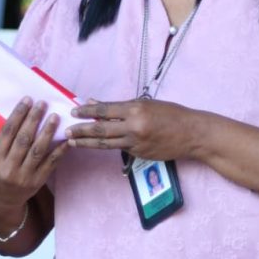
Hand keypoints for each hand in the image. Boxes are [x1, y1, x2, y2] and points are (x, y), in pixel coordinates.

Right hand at [0, 99, 63, 222]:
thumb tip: (23, 116)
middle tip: (42, 104)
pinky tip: (67, 138)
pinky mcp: (38, 181)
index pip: (7, 132)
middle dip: (34, 119)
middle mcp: (9, 168)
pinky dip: (60, 150)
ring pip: (38, 150)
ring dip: (48, 131)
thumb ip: (4, 142)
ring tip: (54, 116)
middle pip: (23, 139)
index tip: (27, 100)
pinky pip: (51, 163)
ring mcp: (25, 176)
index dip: (18, 115)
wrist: (2, 200)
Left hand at [67, 98, 201, 162]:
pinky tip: (96, 145)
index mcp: (136, 109)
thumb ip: (121, 106)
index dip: (87, 111)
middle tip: (66, 131)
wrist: (192, 134)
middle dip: (81, 130)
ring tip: (72, 142)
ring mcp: (136, 143)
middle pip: (100, 129)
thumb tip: (96, 103)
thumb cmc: (172, 114)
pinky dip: (107, 146)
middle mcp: (134, 126)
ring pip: (105, 144)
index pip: (104, 110)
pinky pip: (120, 149)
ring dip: (87, 143)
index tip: (74, 111)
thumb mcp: (147, 104)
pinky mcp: (139, 154)